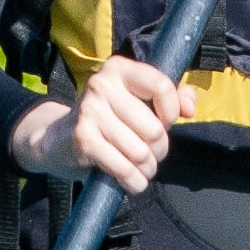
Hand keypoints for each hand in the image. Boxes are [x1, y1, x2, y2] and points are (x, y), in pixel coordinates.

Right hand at [9, 52, 195, 194]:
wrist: (59, 138)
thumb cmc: (110, 118)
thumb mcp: (138, 100)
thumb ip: (172, 96)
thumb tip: (189, 108)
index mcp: (119, 68)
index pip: (162, 86)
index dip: (171, 112)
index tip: (166, 123)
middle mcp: (102, 84)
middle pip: (154, 128)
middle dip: (160, 149)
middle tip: (152, 153)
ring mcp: (90, 111)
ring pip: (141, 152)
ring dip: (148, 168)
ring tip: (143, 168)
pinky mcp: (83, 139)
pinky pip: (123, 168)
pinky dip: (133, 181)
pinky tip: (133, 182)